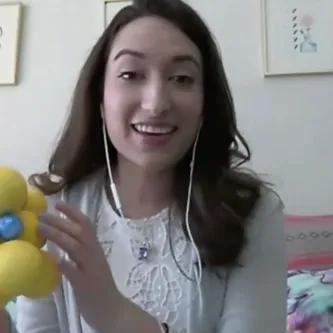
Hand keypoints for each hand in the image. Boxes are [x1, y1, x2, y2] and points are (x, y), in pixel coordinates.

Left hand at [39, 202, 123, 331]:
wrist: (112, 308)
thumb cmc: (101, 285)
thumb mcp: (92, 263)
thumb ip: (80, 252)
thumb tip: (64, 239)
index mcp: (96, 248)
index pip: (86, 225)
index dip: (72, 212)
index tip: (58, 204)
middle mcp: (94, 255)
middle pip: (78, 232)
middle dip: (60, 221)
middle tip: (43, 214)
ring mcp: (90, 269)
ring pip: (75, 246)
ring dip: (58, 235)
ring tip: (42, 228)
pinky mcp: (85, 284)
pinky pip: (74, 271)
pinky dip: (65, 264)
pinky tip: (55, 260)